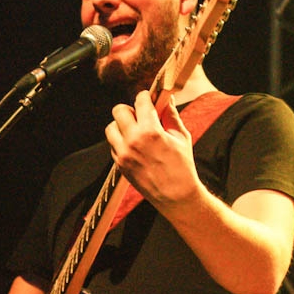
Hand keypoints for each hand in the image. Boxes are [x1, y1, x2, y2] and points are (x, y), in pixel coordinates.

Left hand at [105, 91, 199, 210]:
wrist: (176, 196)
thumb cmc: (182, 167)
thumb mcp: (181, 137)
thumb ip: (171, 115)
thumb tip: (167, 99)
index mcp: (151, 131)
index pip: (140, 101)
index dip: (145, 97)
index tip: (148, 99)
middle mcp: (133, 141)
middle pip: (118, 110)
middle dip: (130, 109)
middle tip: (140, 116)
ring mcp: (123, 154)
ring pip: (111, 127)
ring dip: (121, 126)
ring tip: (135, 132)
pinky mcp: (120, 165)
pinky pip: (113, 145)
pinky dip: (121, 142)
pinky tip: (135, 147)